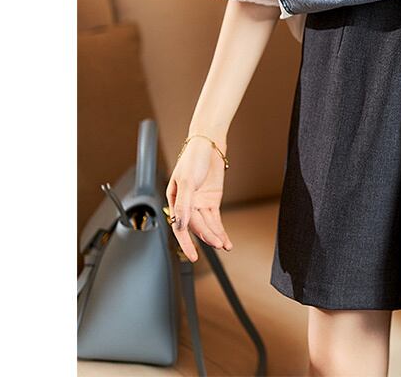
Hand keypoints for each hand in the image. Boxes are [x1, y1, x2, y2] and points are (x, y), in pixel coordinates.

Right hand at [166, 136, 233, 261]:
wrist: (209, 144)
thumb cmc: (193, 158)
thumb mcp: (187, 181)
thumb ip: (185, 204)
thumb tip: (181, 225)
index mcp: (175, 201)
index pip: (180, 227)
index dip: (186, 243)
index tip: (193, 256)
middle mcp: (187, 204)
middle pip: (196, 226)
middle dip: (206, 236)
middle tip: (217, 244)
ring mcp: (200, 203)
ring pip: (207, 225)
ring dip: (215, 235)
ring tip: (224, 244)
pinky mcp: (212, 200)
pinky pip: (215, 219)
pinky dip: (220, 229)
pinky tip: (225, 240)